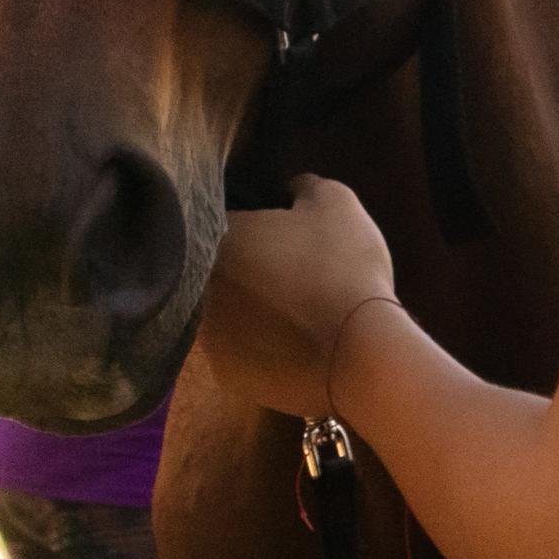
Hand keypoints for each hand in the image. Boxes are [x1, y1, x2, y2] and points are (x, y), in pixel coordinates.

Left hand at [201, 175, 398, 418]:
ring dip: (248, 307)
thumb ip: (304, 185)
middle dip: (247, 266)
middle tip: (288, 270)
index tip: (283, 230)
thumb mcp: (337, 203)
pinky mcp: (225, 374)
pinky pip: (237, 350)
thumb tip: (289, 186)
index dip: (253, 220)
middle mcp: (199, 285)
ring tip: (292, 311)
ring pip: (224, 311)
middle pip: (219, 266)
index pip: (222, 216)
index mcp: (218, 236)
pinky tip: (289, 343)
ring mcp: (208, 334)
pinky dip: (257, 345)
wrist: (358, 355)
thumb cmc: (344, 268)